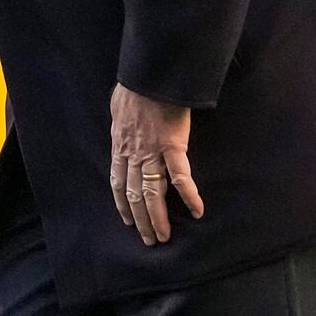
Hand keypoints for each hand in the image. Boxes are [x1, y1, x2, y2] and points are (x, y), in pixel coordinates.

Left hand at [108, 82, 201, 245]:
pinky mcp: (172, 147)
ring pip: (153, 193)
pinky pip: (181, 176)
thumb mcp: (118, 108)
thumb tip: (122, 121)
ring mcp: (152, 152)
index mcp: (120, 146)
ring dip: (158, 217)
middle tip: (149, 239)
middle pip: (135, 195)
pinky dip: (189, 195)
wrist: (149, 76)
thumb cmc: (135, 87)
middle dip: (141, 219)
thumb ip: (122, 122)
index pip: (118, 182)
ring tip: (164, 236)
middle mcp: (133, 154)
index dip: (122, 203)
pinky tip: (197, 211)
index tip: (127, 220)